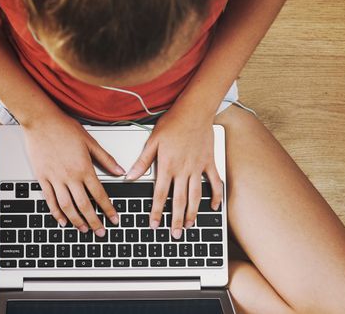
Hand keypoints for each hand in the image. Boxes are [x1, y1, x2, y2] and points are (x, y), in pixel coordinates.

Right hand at [23, 111, 122, 235]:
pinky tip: (62, 220)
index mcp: (84, 168)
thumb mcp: (90, 141)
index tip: (114, 219)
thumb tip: (120, 171)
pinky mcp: (42, 177)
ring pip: (67, 206)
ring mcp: (55, 178)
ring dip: (76, 220)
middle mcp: (70, 176)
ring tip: (83, 229)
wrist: (41, 121)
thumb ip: (106, 159)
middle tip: (100, 232)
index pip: (100, 194)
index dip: (108, 209)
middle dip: (94, 221)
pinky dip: (56, 212)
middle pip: (84, 205)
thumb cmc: (64, 128)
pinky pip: (50, 199)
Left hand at [126, 109, 222, 238]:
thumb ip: (142, 161)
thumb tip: (129, 176)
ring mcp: (198, 167)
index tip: (154, 224)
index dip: (156, 211)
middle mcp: (183, 170)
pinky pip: (214, 183)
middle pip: (179, 200)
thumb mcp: (152, 141)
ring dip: (193, 213)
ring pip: (195, 196)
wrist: (195, 110)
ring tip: (190, 226)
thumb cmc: (172, 122)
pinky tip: (213, 207)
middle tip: (174, 234)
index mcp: (167, 165)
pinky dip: (215, 196)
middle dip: (176, 220)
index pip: (160, 194)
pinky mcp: (209, 163)